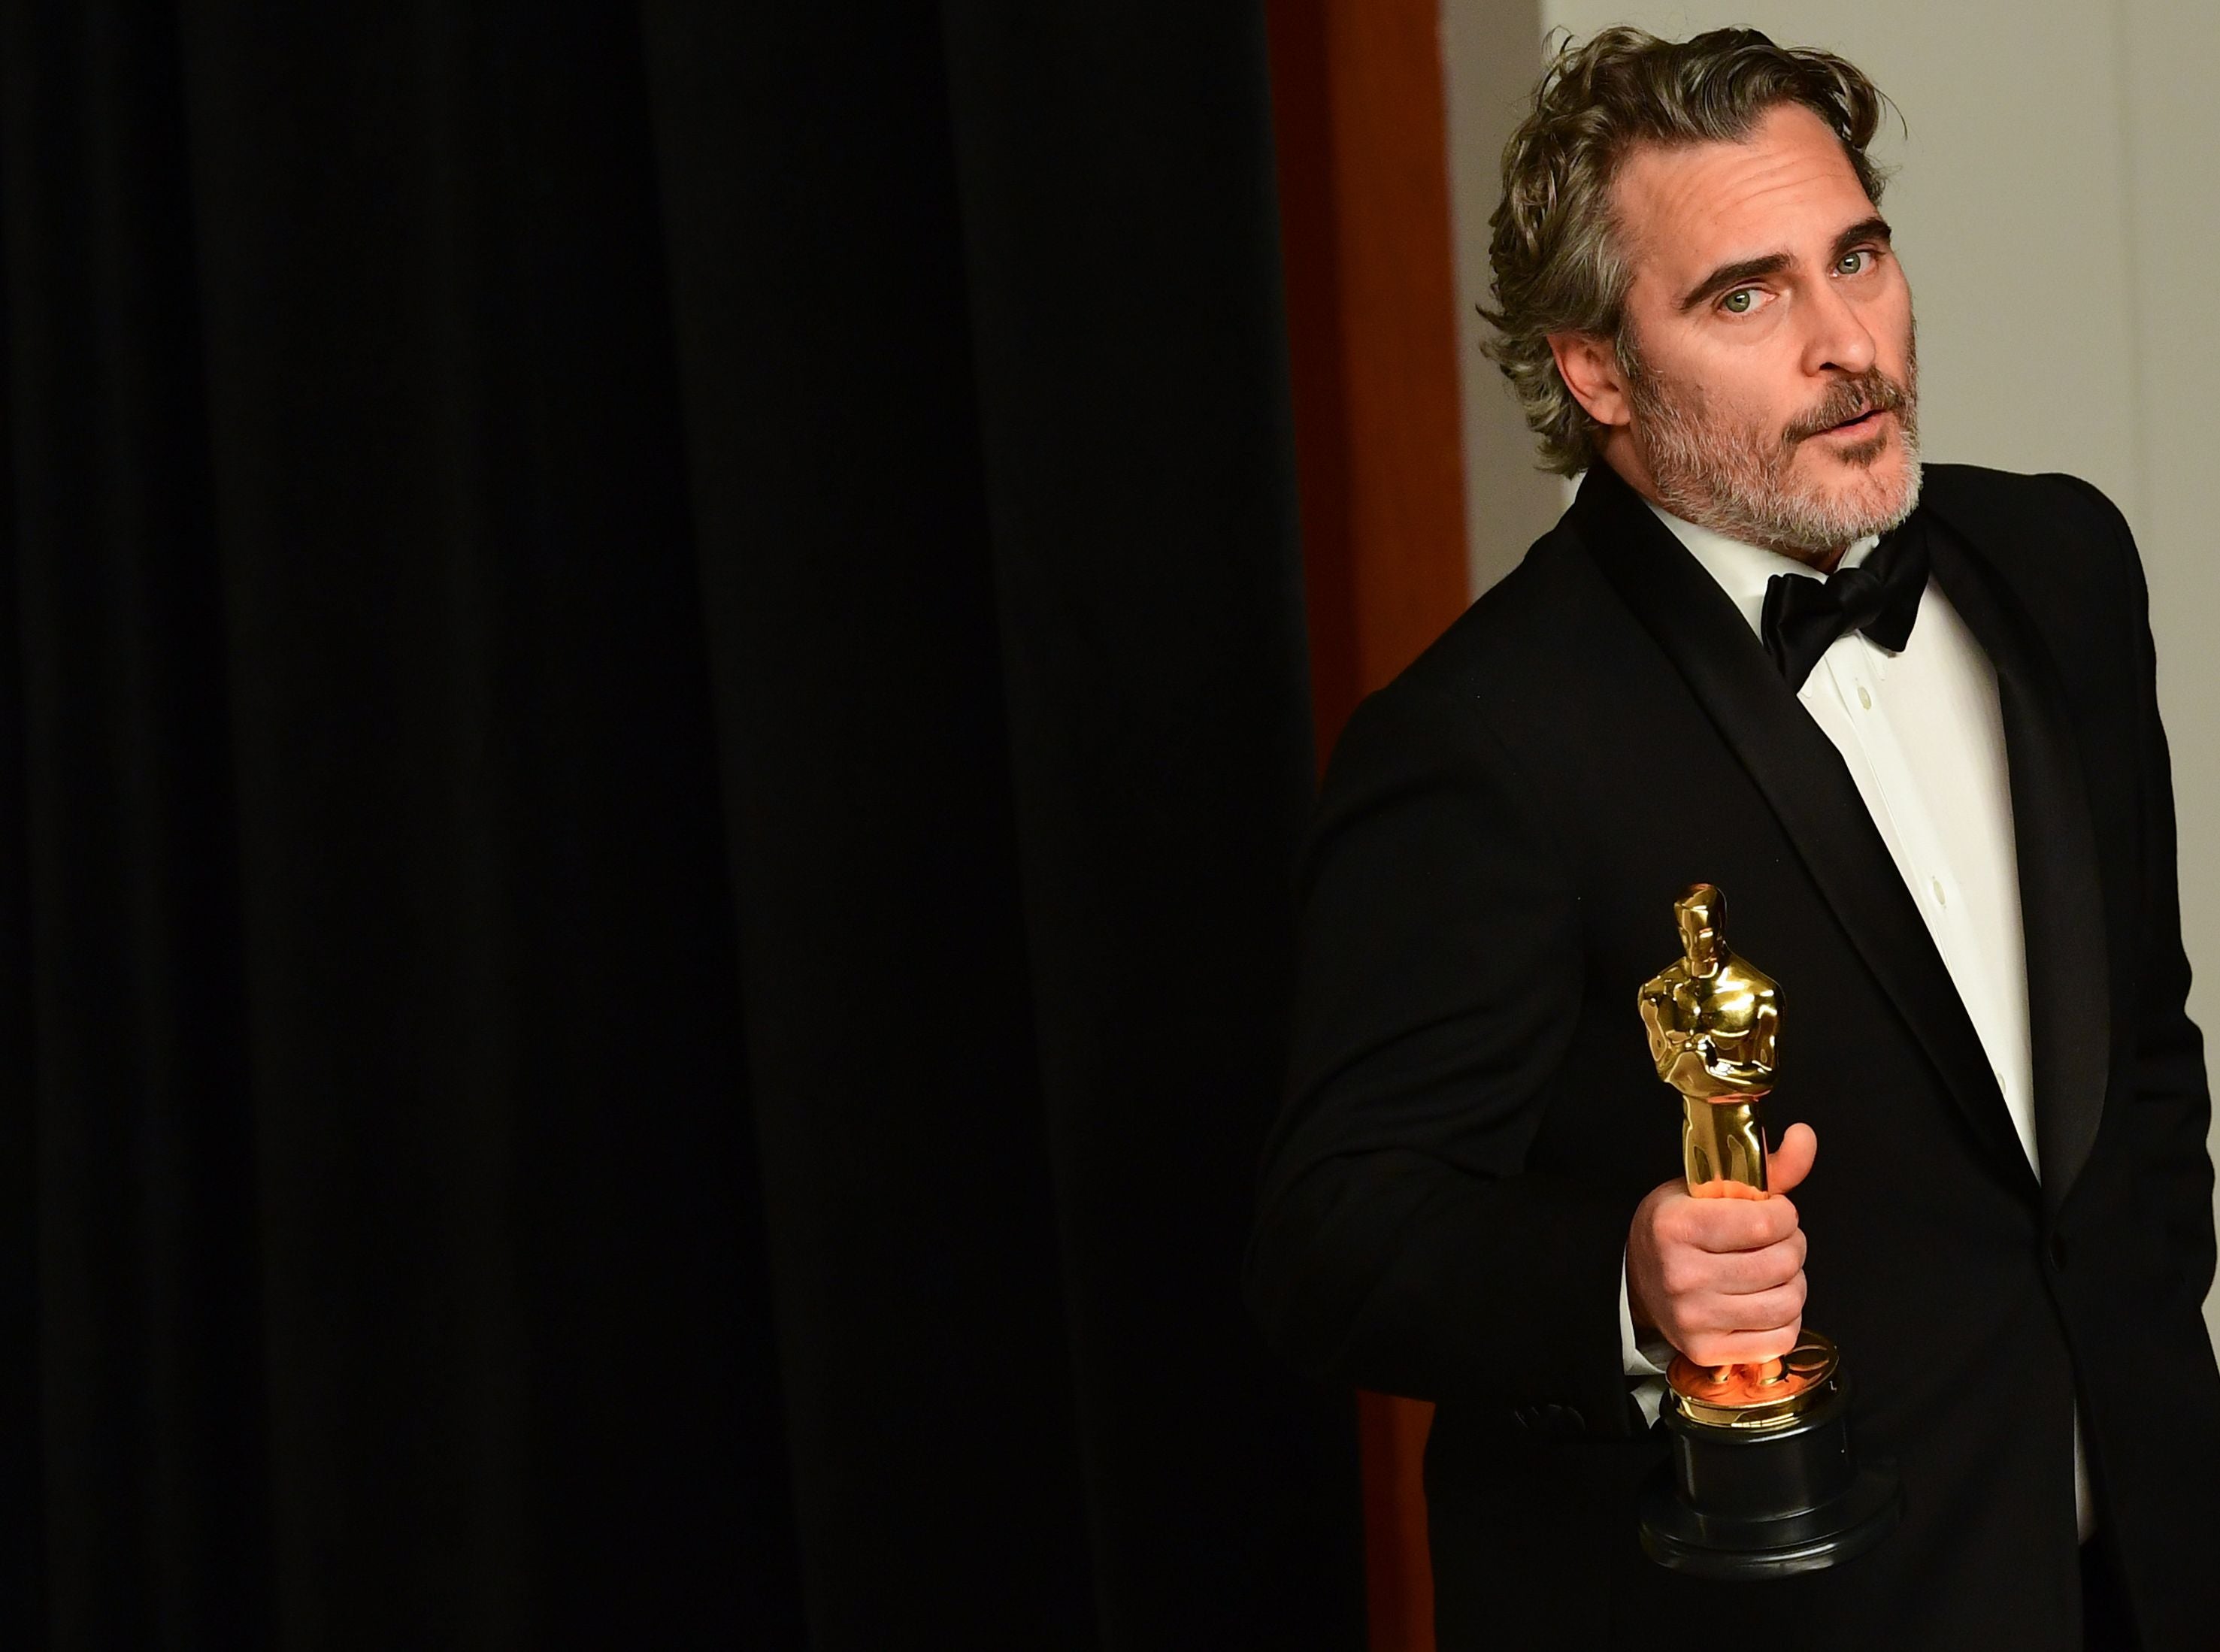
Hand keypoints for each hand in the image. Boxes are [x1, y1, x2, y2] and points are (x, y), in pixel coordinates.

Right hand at [1625, 1123, 1815, 1367]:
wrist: (1637, 1280)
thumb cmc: (1678, 1228)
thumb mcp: (1709, 1188)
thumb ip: (1765, 1168)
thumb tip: (1806, 1135)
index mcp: (1677, 1226)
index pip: (1765, 1223)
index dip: (1785, 1214)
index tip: (1774, 1211)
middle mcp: (1682, 1275)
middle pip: (1782, 1263)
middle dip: (1793, 1246)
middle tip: (1777, 1241)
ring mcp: (1694, 1317)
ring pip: (1788, 1303)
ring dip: (1794, 1283)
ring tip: (1775, 1270)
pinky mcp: (1707, 1350)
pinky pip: (1780, 1339)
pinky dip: (1786, 1319)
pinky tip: (1767, 1301)